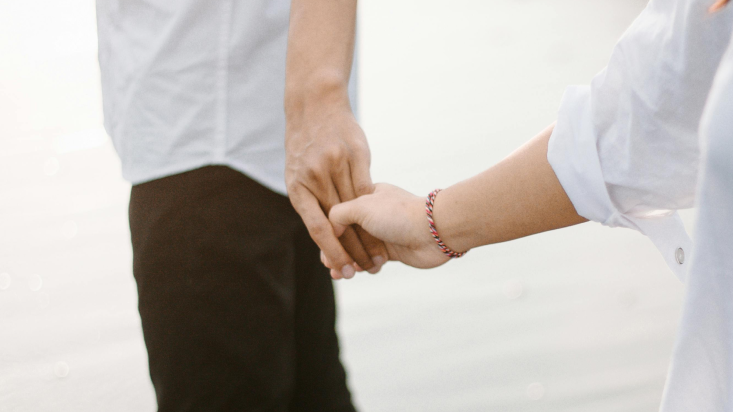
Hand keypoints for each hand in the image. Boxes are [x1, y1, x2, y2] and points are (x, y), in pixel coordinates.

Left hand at [285, 104, 387, 278]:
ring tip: (377, 255)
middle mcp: (315, 176)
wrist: (315, 106)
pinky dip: (375, 209)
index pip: (317, 227)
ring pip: (356, 208)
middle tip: (364, 271)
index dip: (332, 251)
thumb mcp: (299, 175)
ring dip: (368, 234)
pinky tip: (384, 226)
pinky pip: (366, 187)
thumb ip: (311, 202)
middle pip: (338, 223)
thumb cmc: (307, 148)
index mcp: (298, 187)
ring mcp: (335, 164)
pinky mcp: (355, 154)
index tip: (344, 270)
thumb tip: (324, 235)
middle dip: (352, 250)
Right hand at [327, 183, 450, 272]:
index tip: (322, 248)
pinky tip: (353, 274)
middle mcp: (373, 213)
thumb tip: (330, 230)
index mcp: (365, 196)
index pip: (339, 214)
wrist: (435, 231)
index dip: (328, 232)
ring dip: (347, 262)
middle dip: (336, 251)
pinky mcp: (391, 250)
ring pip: (357, 249)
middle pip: (346, 233)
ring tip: (339, 275)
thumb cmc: (399, 214)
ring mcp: (382, 232)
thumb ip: (338, 214)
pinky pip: (369, 260)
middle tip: (329, 265)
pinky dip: (360, 267)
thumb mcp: (361, 206)